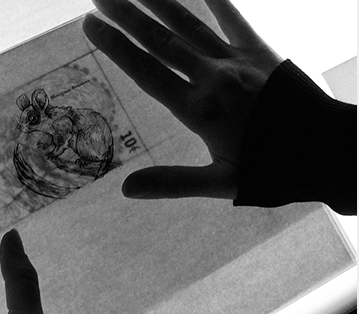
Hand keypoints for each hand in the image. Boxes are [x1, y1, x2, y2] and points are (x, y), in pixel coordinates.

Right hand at [83, 0, 282, 198]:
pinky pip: (234, 18)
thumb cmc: (272, 171)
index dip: (116, 48)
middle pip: (160, 42)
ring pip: (189, 25)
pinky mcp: (262, 52)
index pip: (146, 73)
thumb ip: (172, 183)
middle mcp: (213, 79)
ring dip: (157, 2)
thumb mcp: (220, 184)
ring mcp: (238, 62)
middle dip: (126, 17)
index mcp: (199, 112)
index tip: (91, 26)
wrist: (328, 151)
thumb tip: (126, 189)